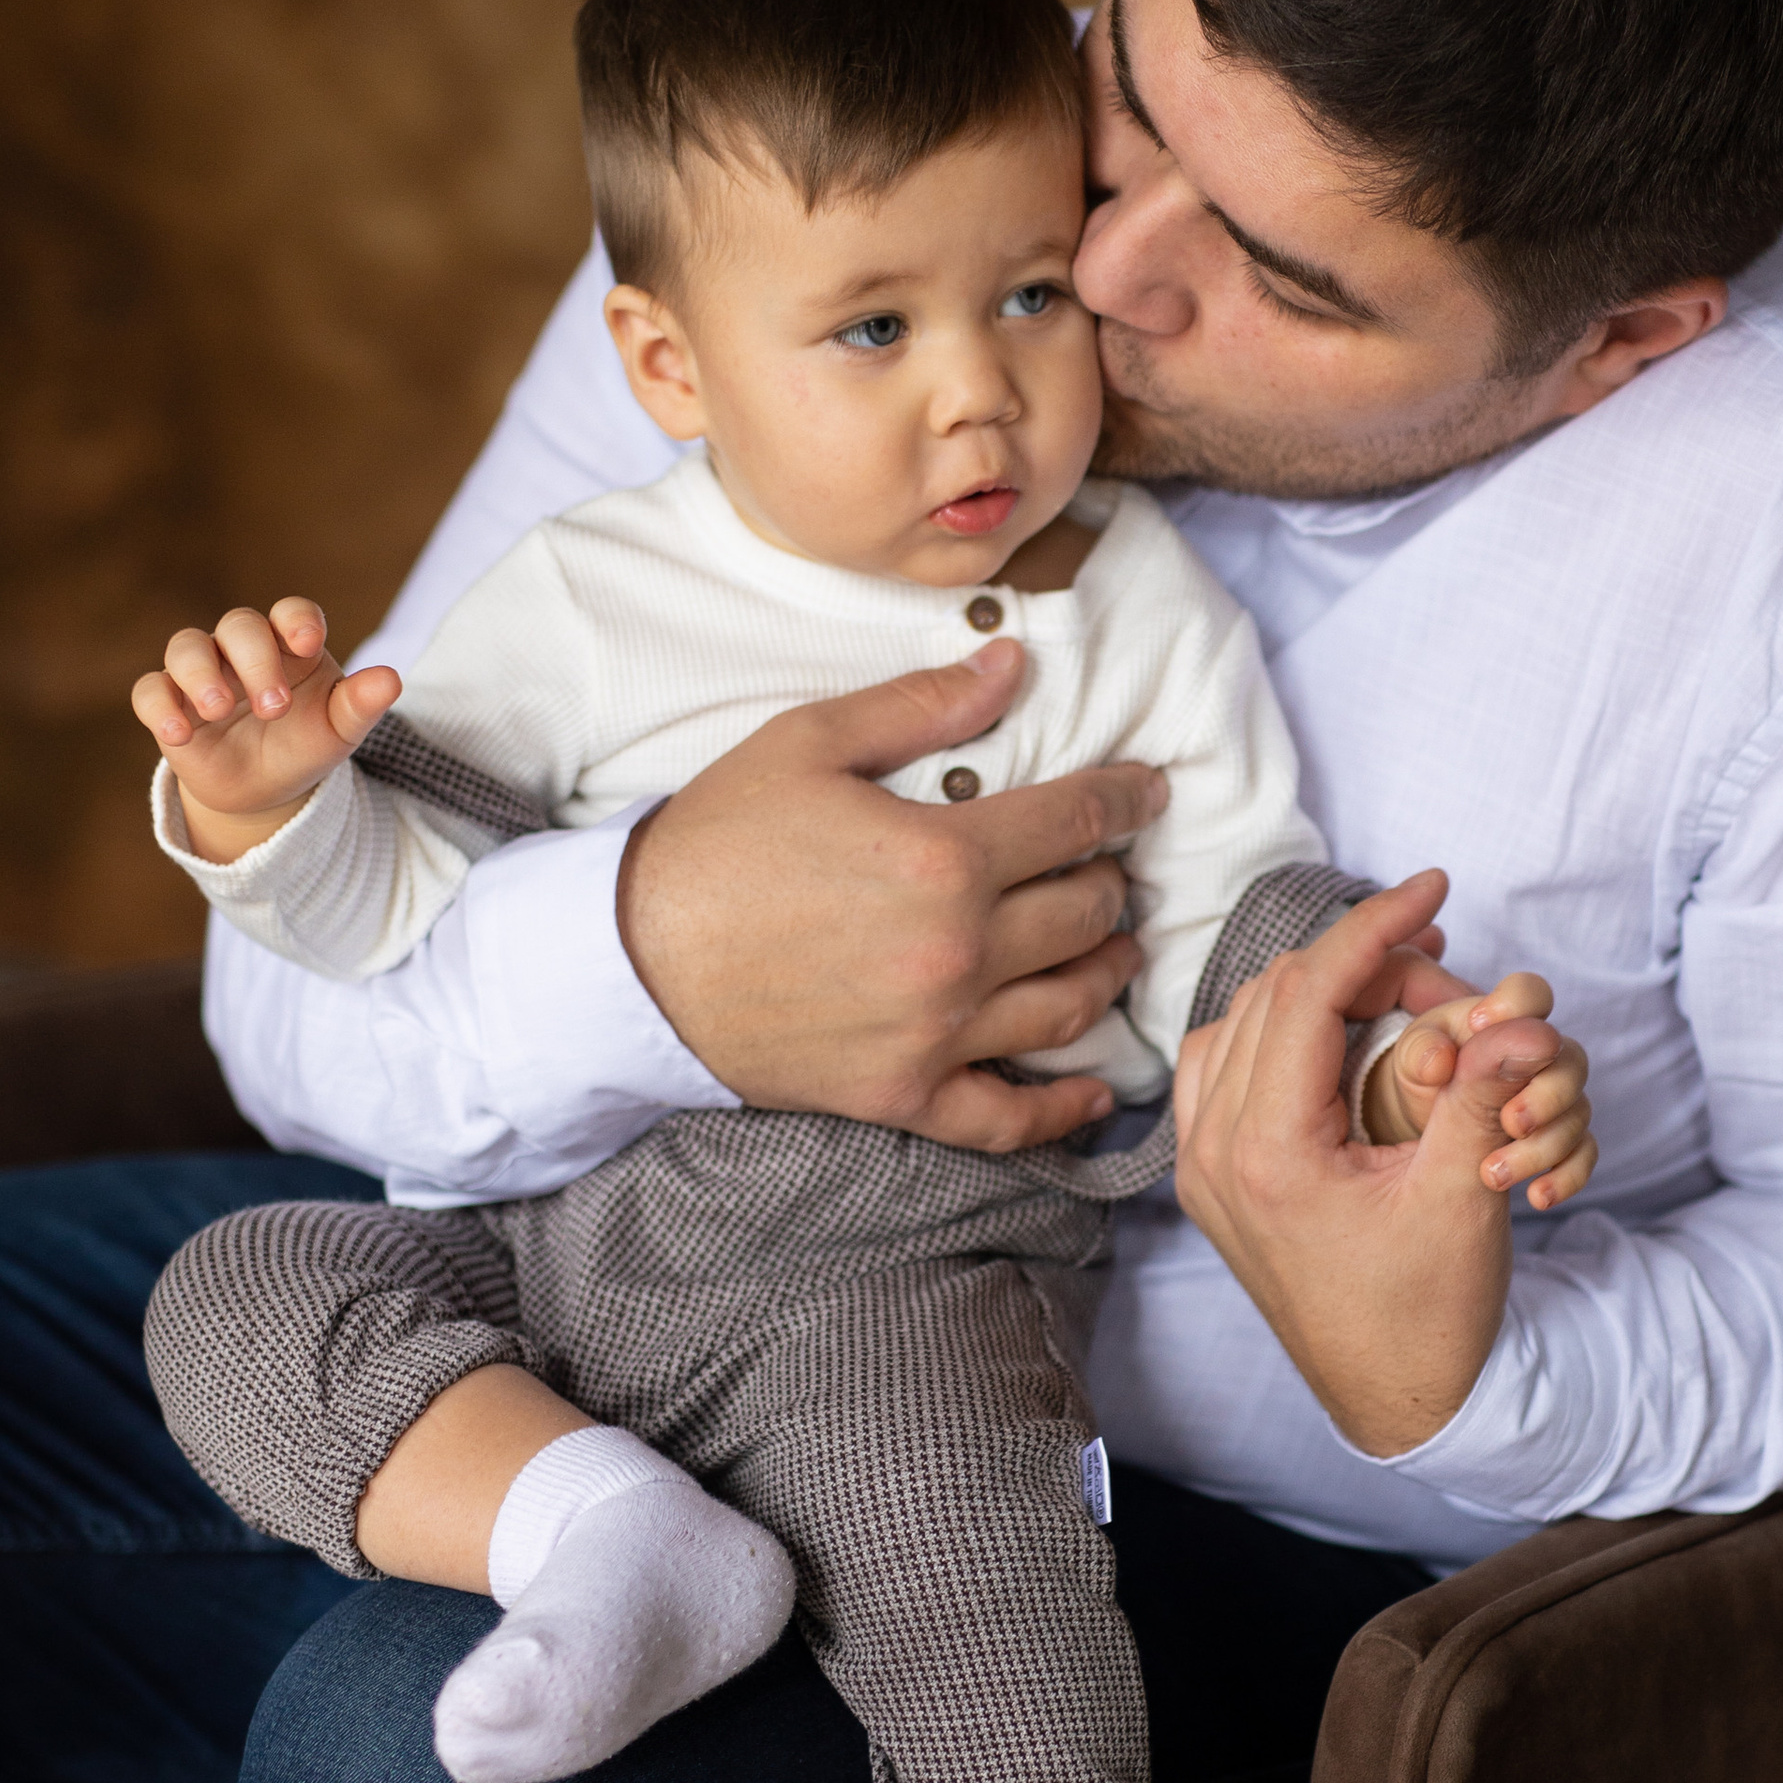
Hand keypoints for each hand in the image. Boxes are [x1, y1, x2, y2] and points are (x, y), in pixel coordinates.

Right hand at [131, 598, 401, 863]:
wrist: (264, 790)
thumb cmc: (305, 745)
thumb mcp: (338, 731)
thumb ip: (360, 704)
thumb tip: (391, 680)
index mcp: (290, 645)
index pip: (290, 613)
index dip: (297, 620)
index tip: (308, 643)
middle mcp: (242, 649)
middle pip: (238, 625)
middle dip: (254, 659)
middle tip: (273, 707)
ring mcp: (202, 673)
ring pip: (187, 646)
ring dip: (200, 674)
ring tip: (217, 711)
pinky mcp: (169, 703)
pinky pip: (151, 690)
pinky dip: (159, 706)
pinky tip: (177, 734)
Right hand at [615, 638, 1169, 1151]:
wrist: (631, 962)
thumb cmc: (717, 843)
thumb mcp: (808, 744)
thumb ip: (919, 704)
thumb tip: (1010, 665)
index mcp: (943, 858)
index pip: (1076, 820)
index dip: (1127, 798)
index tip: (1151, 790)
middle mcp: (958, 952)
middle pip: (1084, 912)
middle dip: (1113, 880)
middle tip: (1113, 866)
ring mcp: (935, 1032)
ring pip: (1068, 1006)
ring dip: (1107, 972)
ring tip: (1115, 947)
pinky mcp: (903, 1094)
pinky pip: (1008, 1118)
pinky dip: (1063, 1110)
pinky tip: (1096, 1092)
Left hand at [1171, 874, 1591, 1458]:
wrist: (1396, 1402)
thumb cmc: (1430, 1314)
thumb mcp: (1464, 1196)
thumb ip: (1480, 1094)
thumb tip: (1512, 1012)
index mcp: (1265, 1153)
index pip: (1307, 992)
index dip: (1375, 927)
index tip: (1433, 889)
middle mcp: (1213, 1154)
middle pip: (1274, 997)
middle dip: (1363, 966)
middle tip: (1446, 976)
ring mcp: (1203, 1168)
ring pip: (1240, 1024)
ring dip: (1321, 994)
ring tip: (1404, 995)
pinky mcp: (1214, 1181)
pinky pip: (1226, 1068)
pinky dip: (1282, 1034)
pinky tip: (1342, 1040)